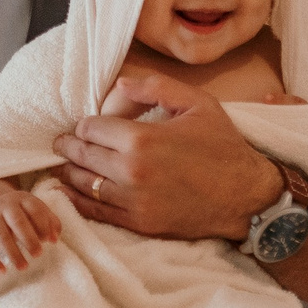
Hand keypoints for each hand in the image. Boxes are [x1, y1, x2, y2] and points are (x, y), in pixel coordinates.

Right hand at [0, 185, 63, 273]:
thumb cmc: (22, 214)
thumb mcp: (36, 212)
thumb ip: (50, 222)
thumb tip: (54, 238)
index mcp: (23, 199)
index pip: (35, 209)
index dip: (43, 225)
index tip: (49, 241)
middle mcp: (5, 205)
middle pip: (17, 221)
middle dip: (29, 239)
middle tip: (38, 254)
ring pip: (1, 235)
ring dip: (13, 253)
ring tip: (23, 267)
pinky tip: (1, 272)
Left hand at [55, 73, 280, 241]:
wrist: (247, 196)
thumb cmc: (224, 147)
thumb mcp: (198, 104)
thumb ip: (156, 87)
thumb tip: (119, 84)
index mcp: (141, 139)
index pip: (91, 128)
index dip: (85, 124)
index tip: (85, 125)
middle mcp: (131, 171)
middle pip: (81, 156)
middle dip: (68, 147)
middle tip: (60, 143)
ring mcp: (133, 201)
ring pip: (82, 184)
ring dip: (68, 173)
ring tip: (63, 165)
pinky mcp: (138, 223)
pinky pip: (95, 212)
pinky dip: (77, 201)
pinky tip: (69, 193)